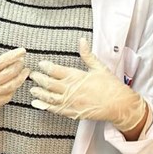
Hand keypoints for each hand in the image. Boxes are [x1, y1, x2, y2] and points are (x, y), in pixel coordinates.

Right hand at [0, 33, 28, 121]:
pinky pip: (8, 97)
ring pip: (13, 86)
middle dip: (20, 65)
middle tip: (23, 60)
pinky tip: (15, 85)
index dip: (15, 55)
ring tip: (26, 72)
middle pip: (11, 73)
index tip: (22, 51)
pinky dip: (14, 90)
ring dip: (21, 78)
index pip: (4, 61)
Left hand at [29, 39, 146, 131]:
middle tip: (33, 76)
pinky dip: (46, 106)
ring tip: (32, 90)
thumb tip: (82, 41)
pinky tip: (39, 104)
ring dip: (40, 93)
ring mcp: (71, 102)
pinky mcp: (73, 113)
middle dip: (39, 79)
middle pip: (50, 84)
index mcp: (77, 76)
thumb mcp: (99, 67)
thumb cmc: (111, 86)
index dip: (46, 67)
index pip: (56, 70)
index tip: (41, 64)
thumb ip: (87, 55)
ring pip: (50, 98)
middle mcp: (72, 89)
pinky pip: (56, 110)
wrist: (119, 105)